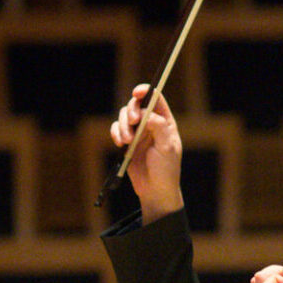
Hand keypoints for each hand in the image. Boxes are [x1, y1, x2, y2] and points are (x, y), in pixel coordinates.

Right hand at [110, 84, 183, 221]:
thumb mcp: (167, 148)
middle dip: (131, 110)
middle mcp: (151, 123)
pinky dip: (115, 133)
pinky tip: (120, 144)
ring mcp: (138, 132)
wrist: (155, 190)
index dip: (146, 91)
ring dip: (123, 126)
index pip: (155, 99)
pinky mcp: (126, 142)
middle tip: (134, 122)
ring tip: (127, 141)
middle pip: (136, 105)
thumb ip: (159, 128)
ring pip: (124, 116)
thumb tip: (148, 113)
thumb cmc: (166, 169)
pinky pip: (116, 129)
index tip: (137, 92)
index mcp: (165, 122)